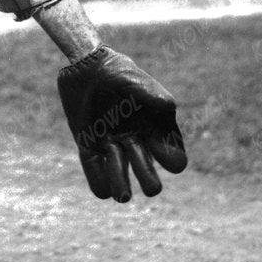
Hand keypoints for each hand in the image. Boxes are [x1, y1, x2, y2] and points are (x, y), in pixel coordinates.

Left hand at [56, 45, 187, 202]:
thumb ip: (153, 94)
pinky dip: (98, 180)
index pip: (173, 155)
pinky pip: (94, 168)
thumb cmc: (119, 72)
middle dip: (149, 179)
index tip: (161, 148)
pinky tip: (104, 190)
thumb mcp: (139, 81)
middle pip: (147, 170)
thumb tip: (167, 108)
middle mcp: (136, 141)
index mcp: (156, 128)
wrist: (88, 64)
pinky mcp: (88, 143)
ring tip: (123, 197)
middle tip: (150, 187)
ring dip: (122, 186)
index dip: (172, 158)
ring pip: (119, 173)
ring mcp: (112, 143)